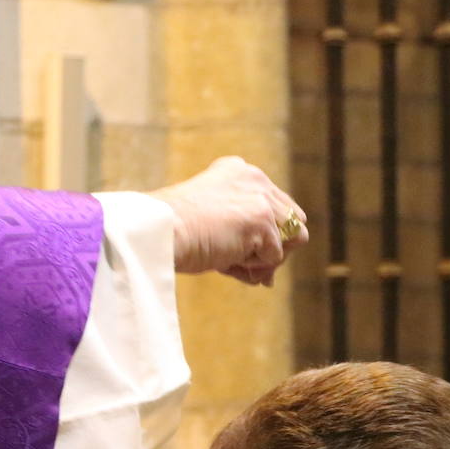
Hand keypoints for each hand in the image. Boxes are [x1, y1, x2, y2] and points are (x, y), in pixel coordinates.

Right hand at [147, 156, 307, 284]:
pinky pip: (274, 258)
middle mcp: (255, 178)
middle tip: (240, 264)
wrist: (157, 232)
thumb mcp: (212, 224)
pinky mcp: (262, 219)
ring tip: (230, 262)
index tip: (234, 250)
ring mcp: (260, 198)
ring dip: (263, 259)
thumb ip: (243, 236)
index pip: (275, 207)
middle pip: (292, 222)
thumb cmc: (174, 233)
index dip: (262, 236)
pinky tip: (225, 261)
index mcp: (239, 172)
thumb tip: (269, 277)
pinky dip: (252, 269)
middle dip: (270, 249)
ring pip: (290, 240)